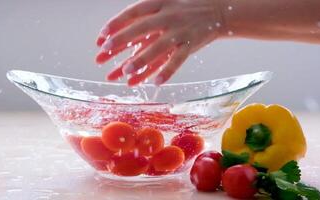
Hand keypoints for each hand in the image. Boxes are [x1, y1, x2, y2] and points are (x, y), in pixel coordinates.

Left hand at [95, 0, 226, 85]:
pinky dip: (167, 71)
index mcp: (159, 3)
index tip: (101, 36)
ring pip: (158, 47)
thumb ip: (146, 18)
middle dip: (121, 40)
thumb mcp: (165, 4)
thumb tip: (122, 34)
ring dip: (141, 60)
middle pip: (141, 28)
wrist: (218, 10)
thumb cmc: (184, 9)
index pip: (133, 12)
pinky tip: (156, 83)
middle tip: (105, 51)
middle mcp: (168, 15)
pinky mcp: (191, 44)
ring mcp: (180, 31)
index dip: (115, 23)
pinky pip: (177, 60)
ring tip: (126, 72)